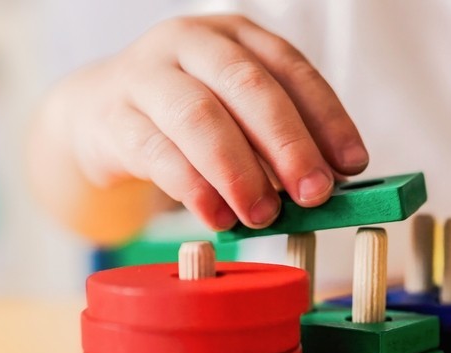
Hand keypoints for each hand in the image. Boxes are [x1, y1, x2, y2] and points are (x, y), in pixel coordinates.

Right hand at [55, 15, 368, 230]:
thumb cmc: (184, 117)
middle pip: (247, 86)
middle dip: (288, 144)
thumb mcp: (235, 113)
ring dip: (240, 171)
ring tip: (265, 215)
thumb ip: (276, 141)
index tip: (352, 164)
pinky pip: (157, 153)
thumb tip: (326, 186)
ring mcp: (146, 76)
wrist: (97, 115)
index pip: (290, 68)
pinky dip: (194, 189)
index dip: (326, 117)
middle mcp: (190, 44)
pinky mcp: (114, 118)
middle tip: (314, 194)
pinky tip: (219, 218)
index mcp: (234, 36)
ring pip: (199, 117)